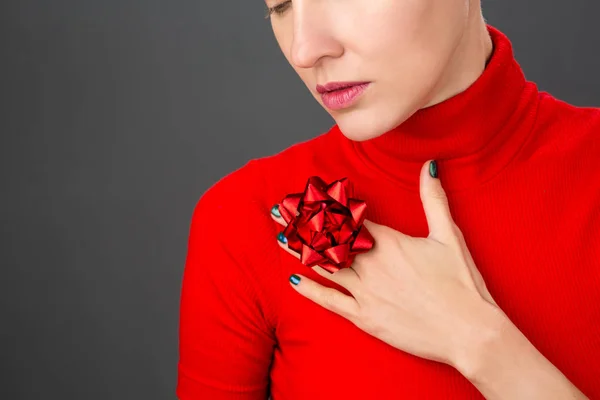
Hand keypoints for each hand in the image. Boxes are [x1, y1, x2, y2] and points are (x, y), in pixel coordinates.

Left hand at [271, 160, 500, 368]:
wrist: (469, 332)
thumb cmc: (461, 283)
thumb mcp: (448, 236)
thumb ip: (433, 199)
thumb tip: (429, 166)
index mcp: (390, 242)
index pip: (350, 217)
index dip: (326, 206)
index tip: (306, 195)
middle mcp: (372, 264)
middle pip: (329, 239)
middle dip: (302, 223)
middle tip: (277, 211)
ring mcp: (366, 292)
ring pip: (324, 266)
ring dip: (299, 250)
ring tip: (278, 236)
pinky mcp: (365, 317)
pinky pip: (330, 301)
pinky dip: (310, 290)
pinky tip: (293, 279)